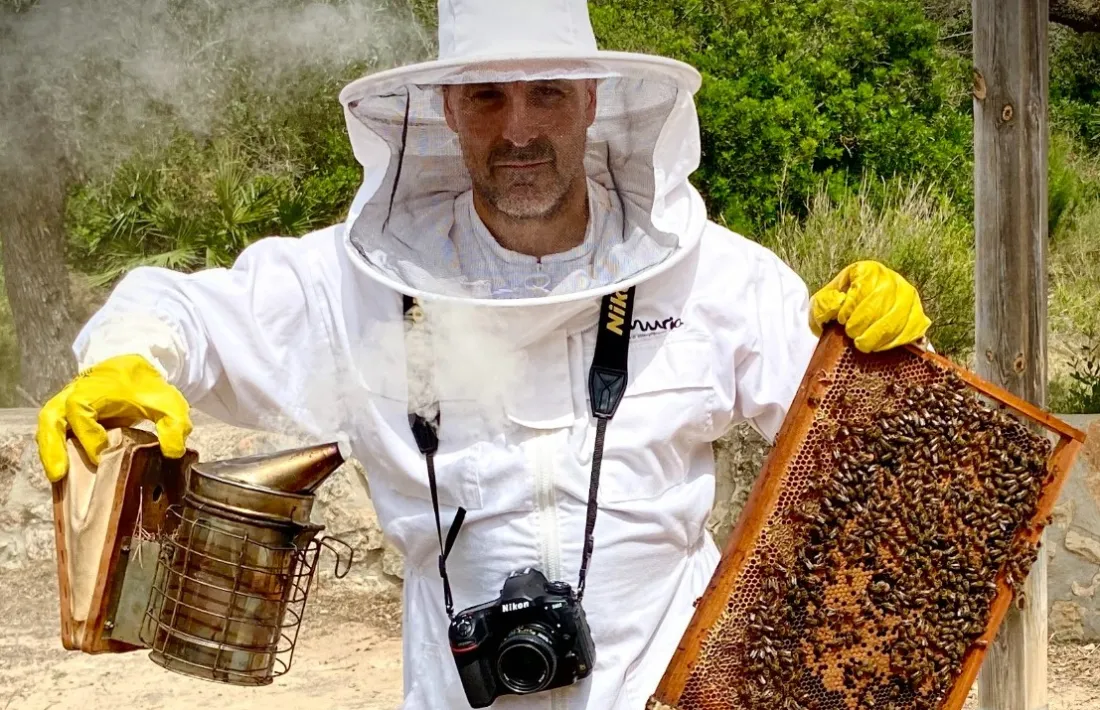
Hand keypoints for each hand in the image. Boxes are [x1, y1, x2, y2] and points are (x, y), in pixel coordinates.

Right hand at [36, 354, 192, 481]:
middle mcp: (73, 396)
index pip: (81, 411)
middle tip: (59, 475)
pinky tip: (66, 473)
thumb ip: (174, 425)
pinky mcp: (66, 417)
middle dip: (52, 447)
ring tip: (57, 479)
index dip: (89, 435)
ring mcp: (66, 406)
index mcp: (95, 389)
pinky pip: (54, 433)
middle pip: (51, 418)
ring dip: (49, 452)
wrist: (134, 370)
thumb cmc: (146, 387)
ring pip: (47, 427)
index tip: (103, 456)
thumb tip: (172, 453)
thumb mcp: (168, 402)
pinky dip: (55, 451)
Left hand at [809, 260, 930, 352]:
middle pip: (883, 300)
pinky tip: (879, 346)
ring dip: (878, 334)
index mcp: (868, 270)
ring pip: (899, 316)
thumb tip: (837, 304)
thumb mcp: (823, 302)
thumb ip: (825, 302)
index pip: (864, 286)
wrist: (854, 319)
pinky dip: (895, 341)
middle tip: (852, 334)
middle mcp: (892, 279)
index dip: (852, 306)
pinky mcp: (918, 314)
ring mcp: (908, 297)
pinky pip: (912, 328)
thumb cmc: (839, 309)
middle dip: (864, 322)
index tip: (841, 320)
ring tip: (863, 343)